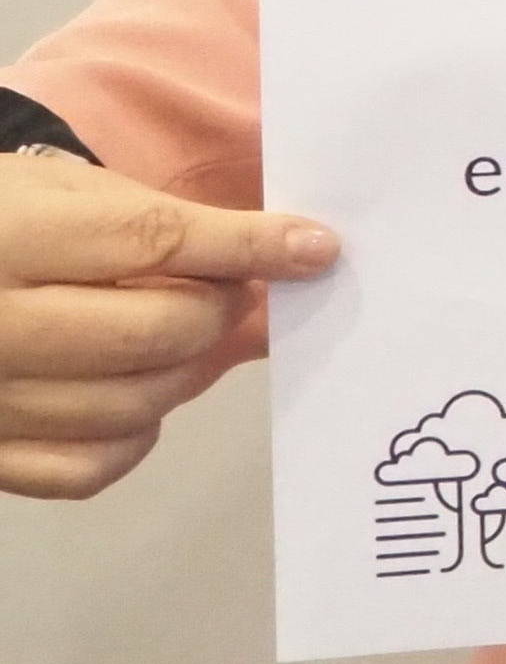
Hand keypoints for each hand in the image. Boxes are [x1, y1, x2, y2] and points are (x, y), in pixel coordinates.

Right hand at [0, 149, 336, 499]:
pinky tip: (135, 396)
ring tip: (185, 339)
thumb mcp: (66, 195)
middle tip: (230, 294)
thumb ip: (166, 227)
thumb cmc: (1, 222)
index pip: (152, 242)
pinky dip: (133, 437)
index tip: (317, 248)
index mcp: (12, 239)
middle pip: (151, 333)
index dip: (247, 246)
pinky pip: (85, 468)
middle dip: (216, 312)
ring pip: (129, 406)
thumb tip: (292, 261)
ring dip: (185, 374)